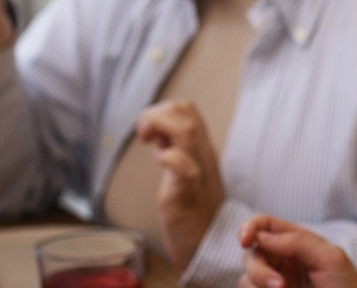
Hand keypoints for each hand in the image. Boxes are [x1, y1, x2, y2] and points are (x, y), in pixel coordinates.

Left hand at [136, 100, 225, 270]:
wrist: (209, 247)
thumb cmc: (194, 213)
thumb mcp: (187, 173)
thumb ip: (177, 151)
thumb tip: (158, 134)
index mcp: (201, 150)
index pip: (187, 109)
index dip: (164, 110)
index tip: (151, 133)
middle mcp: (203, 156)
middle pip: (185, 110)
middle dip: (157, 114)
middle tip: (146, 137)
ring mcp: (198, 173)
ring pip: (185, 129)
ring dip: (160, 128)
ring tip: (151, 145)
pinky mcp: (188, 195)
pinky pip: (183, 167)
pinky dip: (168, 158)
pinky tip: (160, 164)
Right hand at [238, 215, 356, 287]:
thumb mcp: (331, 258)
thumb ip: (298, 242)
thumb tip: (262, 236)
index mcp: (296, 243)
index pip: (264, 226)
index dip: (250, 227)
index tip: (246, 240)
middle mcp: (282, 262)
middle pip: (251, 254)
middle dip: (259, 270)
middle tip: (280, 286)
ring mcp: (275, 284)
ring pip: (247, 279)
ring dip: (260, 285)